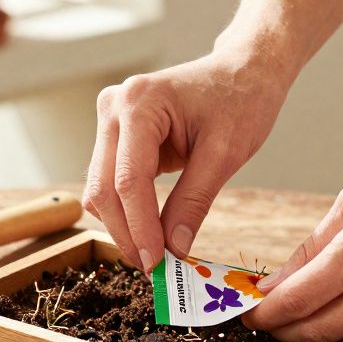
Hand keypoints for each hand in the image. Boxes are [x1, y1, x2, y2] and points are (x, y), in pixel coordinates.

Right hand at [83, 51, 287, 269]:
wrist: (242, 71)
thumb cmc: (241, 101)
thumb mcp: (225, 154)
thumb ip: (194, 202)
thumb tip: (173, 250)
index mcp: (139, 103)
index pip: (128, 180)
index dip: (139, 228)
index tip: (157, 265)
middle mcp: (113, 108)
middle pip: (103, 188)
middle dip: (127, 233)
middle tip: (153, 270)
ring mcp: (110, 121)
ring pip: (100, 189)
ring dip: (123, 226)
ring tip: (155, 254)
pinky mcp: (115, 136)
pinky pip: (110, 183)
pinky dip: (127, 211)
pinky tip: (150, 232)